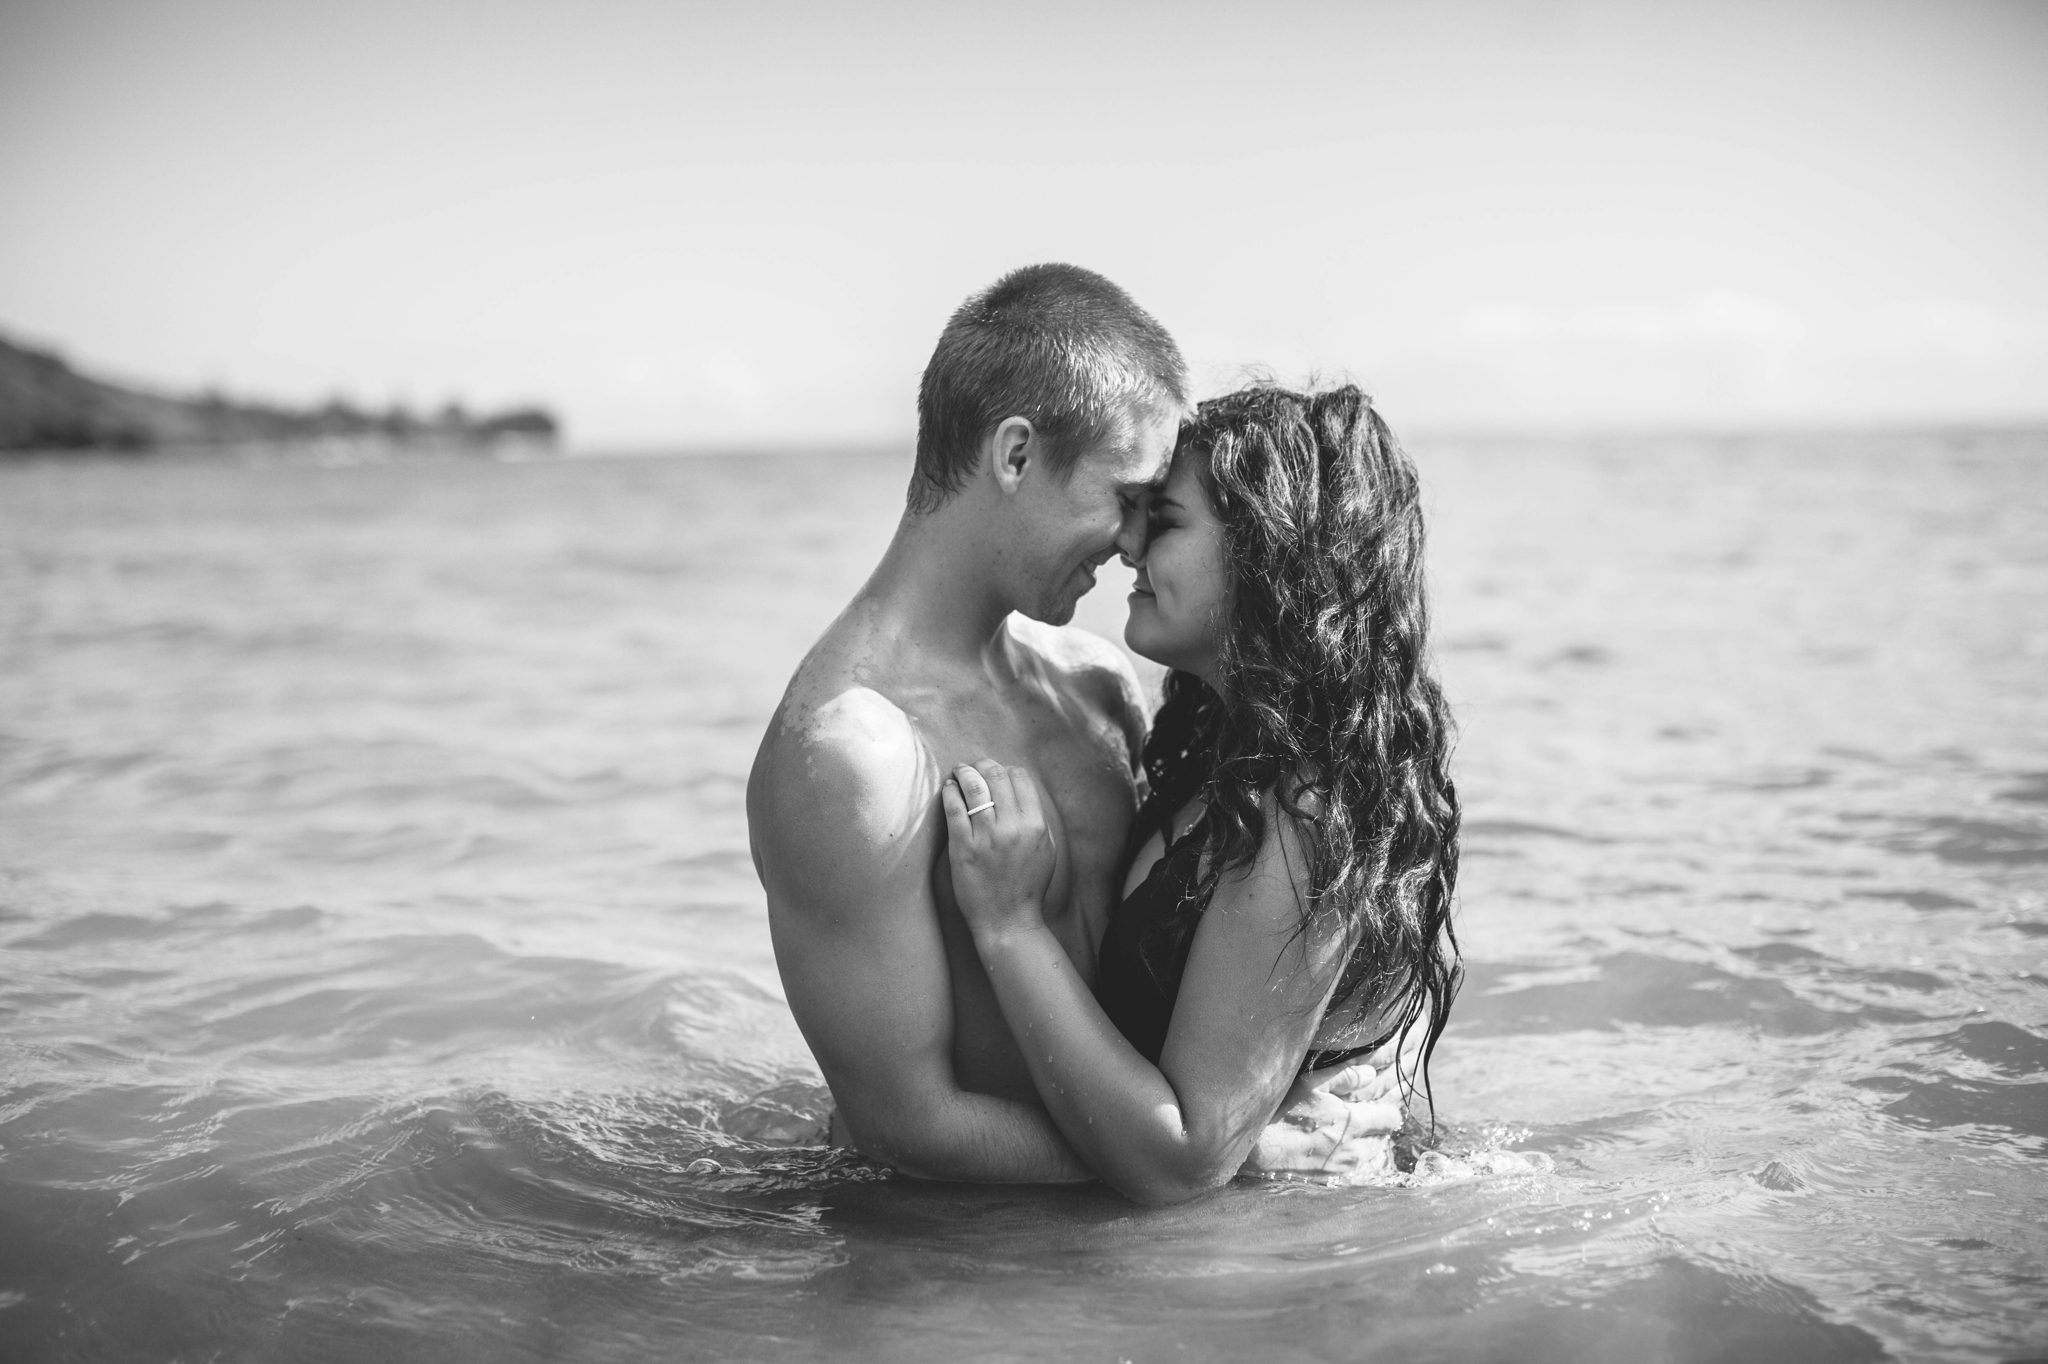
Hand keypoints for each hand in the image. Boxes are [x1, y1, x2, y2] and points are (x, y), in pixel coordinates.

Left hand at [940, 760, 1057, 944]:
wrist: (1008, 919)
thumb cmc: (1028, 885)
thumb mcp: (1046, 849)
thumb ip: (1036, 819)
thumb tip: (1020, 791)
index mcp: (1035, 824)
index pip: (1020, 777)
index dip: (1007, 770)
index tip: (997, 774)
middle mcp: (1012, 827)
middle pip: (996, 776)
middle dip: (983, 765)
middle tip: (975, 767)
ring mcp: (986, 837)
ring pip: (974, 787)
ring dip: (965, 772)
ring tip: (960, 772)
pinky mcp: (963, 847)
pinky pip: (954, 808)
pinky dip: (950, 792)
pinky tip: (950, 788)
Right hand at [1240, 1061, 1403, 1182]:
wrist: (1253, 1150)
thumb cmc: (1278, 1112)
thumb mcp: (1308, 1083)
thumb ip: (1343, 1076)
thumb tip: (1370, 1073)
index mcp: (1352, 1123)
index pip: (1391, 1118)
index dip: (1387, 1108)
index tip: (1375, 1103)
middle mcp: (1352, 1150)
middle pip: (1383, 1139)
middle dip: (1376, 1126)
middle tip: (1359, 1113)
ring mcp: (1341, 1168)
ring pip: (1368, 1154)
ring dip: (1364, 1141)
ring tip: (1344, 1129)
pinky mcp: (1328, 1179)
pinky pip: (1351, 1166)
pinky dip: (1348, 1154)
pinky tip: (1330, 1144)